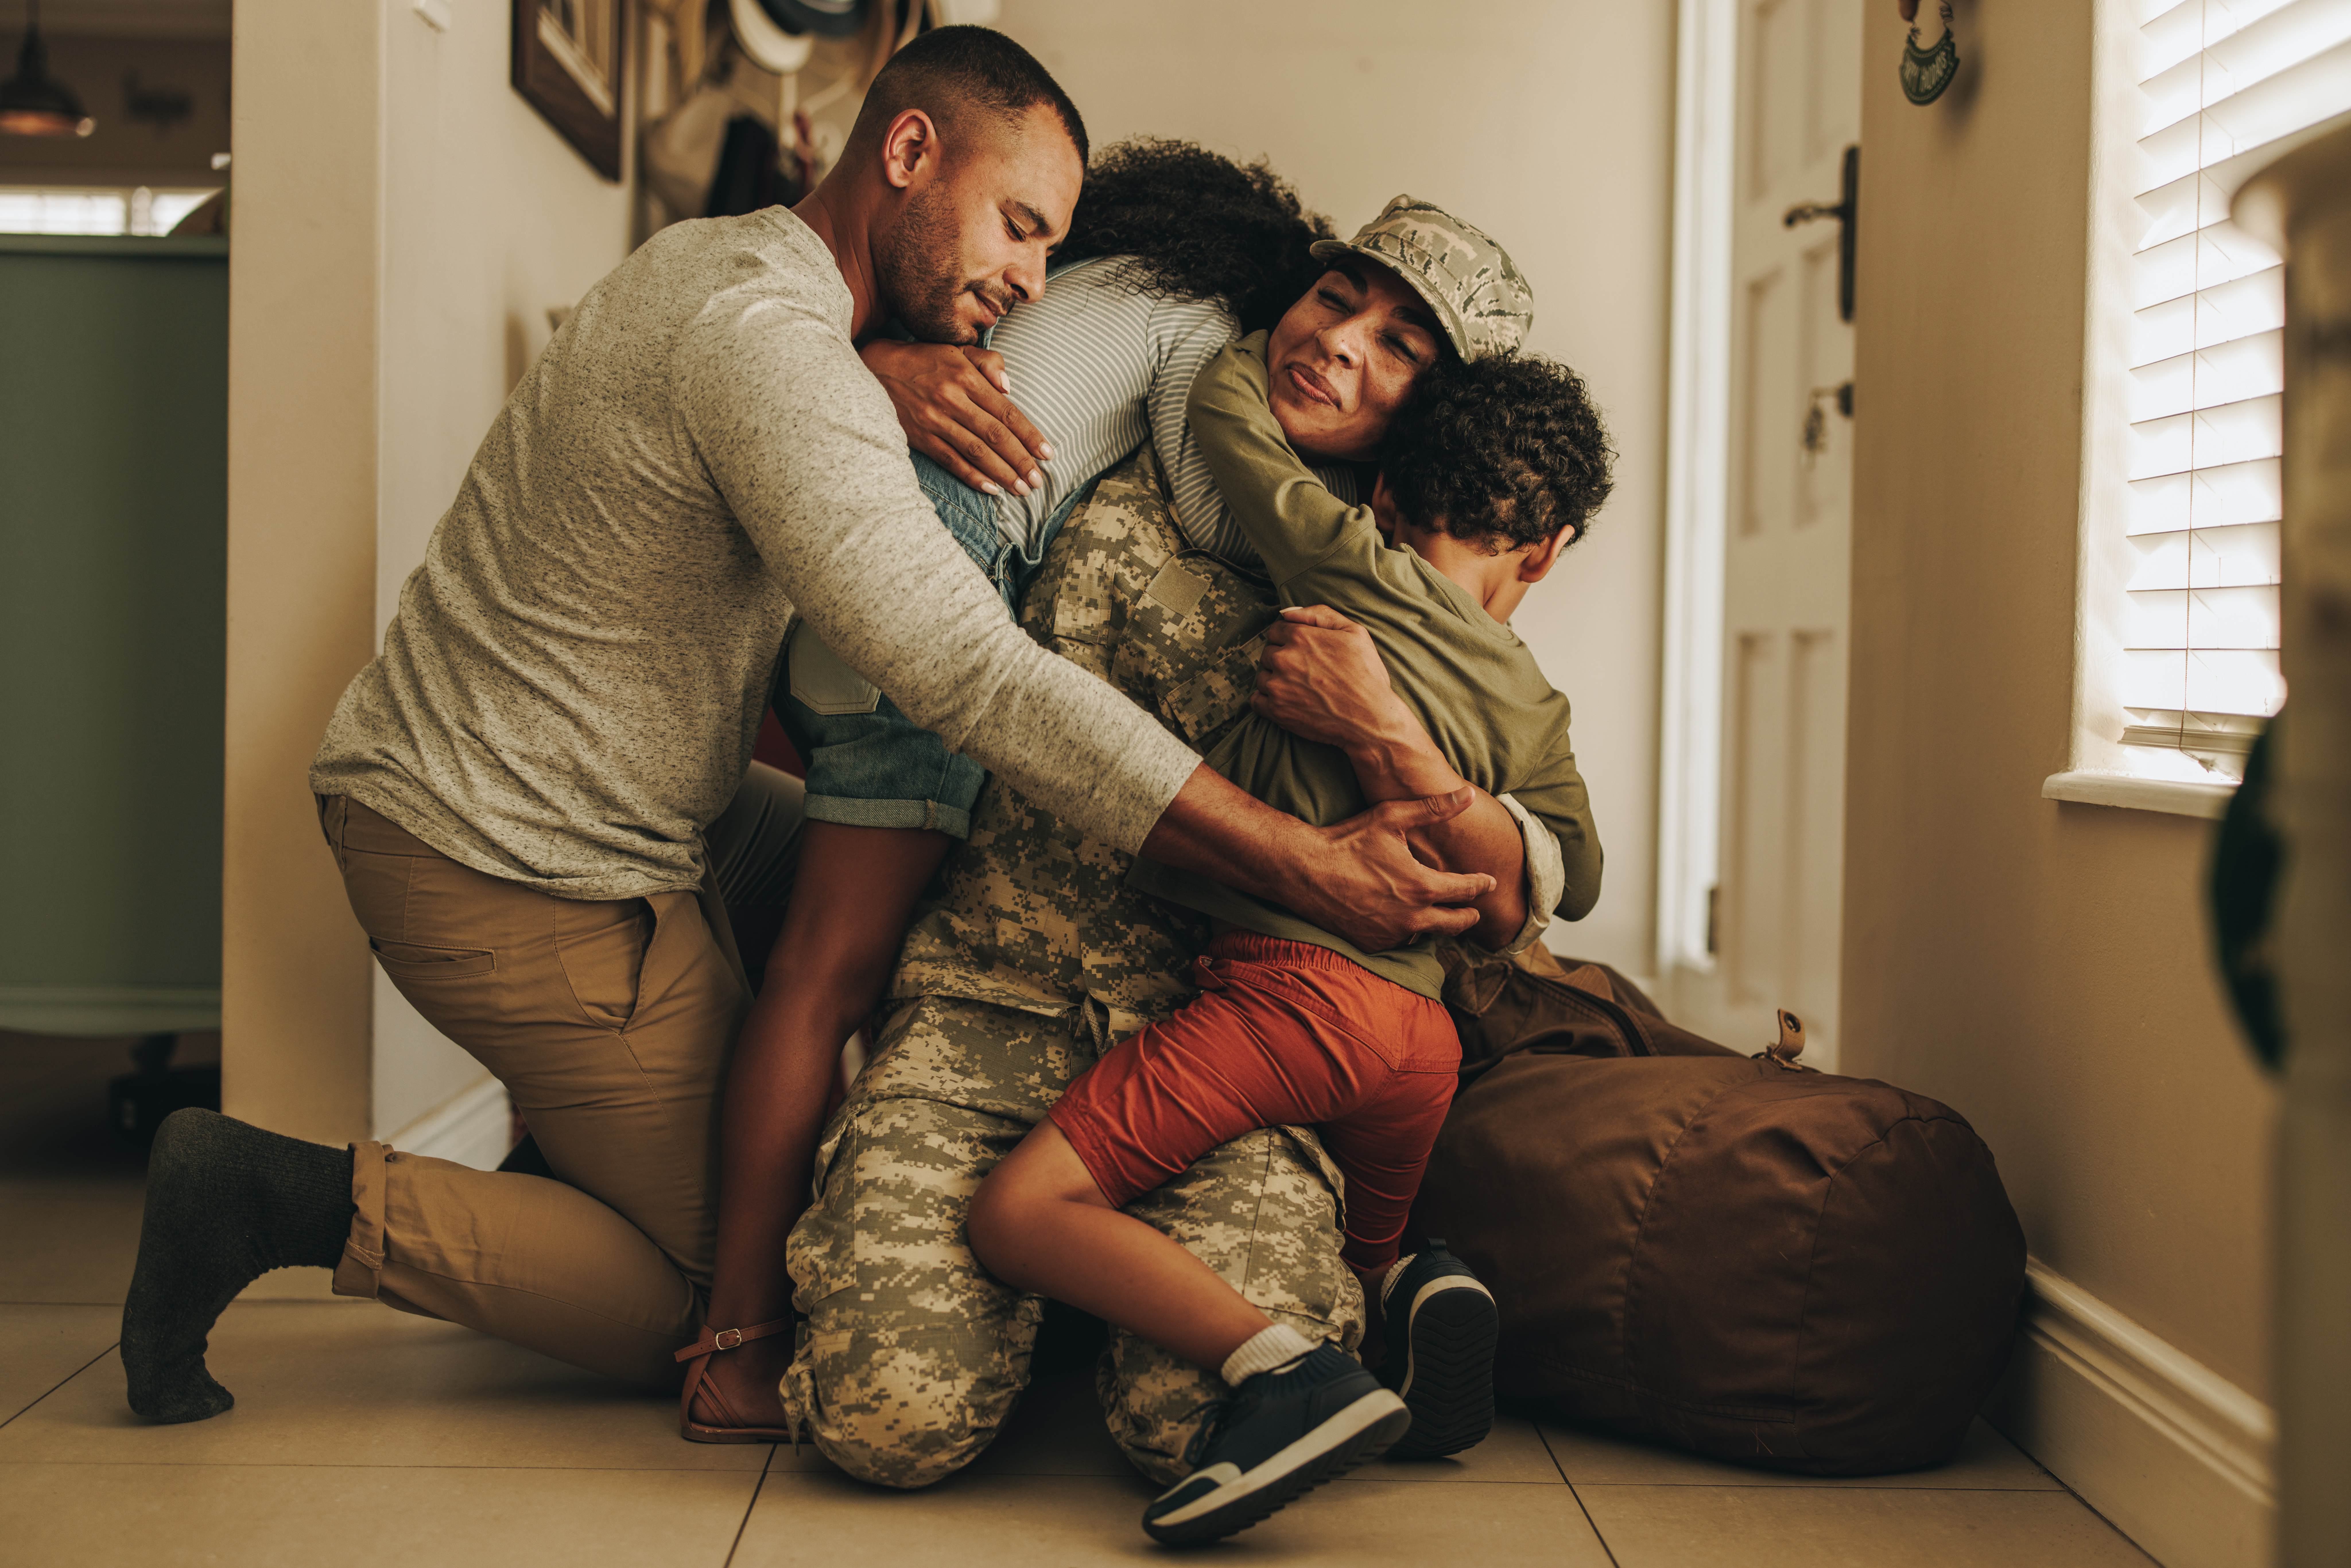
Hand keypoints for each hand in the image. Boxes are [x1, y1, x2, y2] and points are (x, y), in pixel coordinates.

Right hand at [860, 339, 1051, 496]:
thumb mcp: (957, 350)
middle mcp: (951, 400)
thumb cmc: (925, 360)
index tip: (1048, 454)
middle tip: (1038, 480)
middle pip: (994, 435)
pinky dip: (972, 476)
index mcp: (965, 377)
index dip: (1029, 435)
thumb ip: (988, 362)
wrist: (876, 369)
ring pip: (975, 452)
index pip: (1006, 411)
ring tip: (1022, 489)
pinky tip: (992, 489)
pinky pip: (951, 461)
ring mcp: (934, 421)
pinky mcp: (920, 437)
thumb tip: (1009, 387)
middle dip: (1020, 460)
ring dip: (1002, 473)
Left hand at [1252, 605, 1414, 751]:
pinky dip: (1266, 700)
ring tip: (1299, 688)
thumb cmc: (1366, 675)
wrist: (1370, 719)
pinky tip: (1286, 700)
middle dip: (1282, 659)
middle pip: (1268, 653)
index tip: (1301, 651)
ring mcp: (1277, 686)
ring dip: (1275, 680)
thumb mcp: (1354, 632)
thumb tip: (1287, 612)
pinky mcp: (1276, 710)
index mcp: (1300, 636)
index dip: (1288, 639)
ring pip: (1262, 676)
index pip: (1276, 631)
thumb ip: (1319, 614)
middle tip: (1304, 671)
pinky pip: (1256, 700)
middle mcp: (1284, 659)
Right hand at [1284, 790, 1496, 950]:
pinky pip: (1398, 940)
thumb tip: (1469, 795)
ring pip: (1426, 932)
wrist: (1304, 871)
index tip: (1489, 882)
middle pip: (1455, 924)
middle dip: (1468, 916)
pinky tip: (1400, 918)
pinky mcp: (1372, 943)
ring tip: (1437, 913)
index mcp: (1423, 886)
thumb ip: (1435, 808)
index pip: (1466, 891)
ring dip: (1434, 923)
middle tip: (1474, 911)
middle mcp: (1412, 916)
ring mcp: (1392, 934)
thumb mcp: (1392, 817)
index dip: (1481, 885)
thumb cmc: (1348, 841)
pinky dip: (1403, 929)